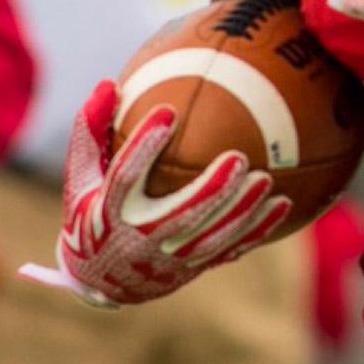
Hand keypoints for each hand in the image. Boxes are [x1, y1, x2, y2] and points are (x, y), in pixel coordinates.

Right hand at [19, 81, 291, 306]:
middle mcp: (139, 240)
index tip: (168, 111)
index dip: (144, 146)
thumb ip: (91, 132)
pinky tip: (283, 205)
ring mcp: (168, 259)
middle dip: (210, 190)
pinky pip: (229, 250)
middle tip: (238, 158)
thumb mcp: (80, 177)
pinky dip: (257, 230)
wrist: (99, 280)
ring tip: (265, 180)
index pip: (124, 177)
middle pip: (179, 216)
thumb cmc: (91, 212)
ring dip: (241, 212)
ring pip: (210, 238)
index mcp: (107, 213)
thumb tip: (108, 84)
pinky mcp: (191, 268)